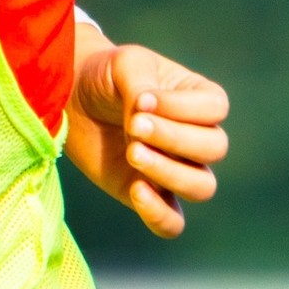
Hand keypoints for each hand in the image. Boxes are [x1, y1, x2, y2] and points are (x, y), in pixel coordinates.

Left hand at [64, 31, 228, 237]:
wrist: (73, 98)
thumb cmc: (106, 75)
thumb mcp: (125, 65)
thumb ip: (141, 86)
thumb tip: (146, 115)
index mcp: (198, 97)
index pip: (215, 108)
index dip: (182, 107)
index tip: (143, 99)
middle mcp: (195, 136)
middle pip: (214, 148)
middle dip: (174, 138)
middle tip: (133, 125)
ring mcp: (176, 168)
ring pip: (202, 186)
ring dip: (170, 173)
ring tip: (132, 152)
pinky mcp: (152, 195)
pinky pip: (173, 223)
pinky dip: (160, 214)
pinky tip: (135, 190)